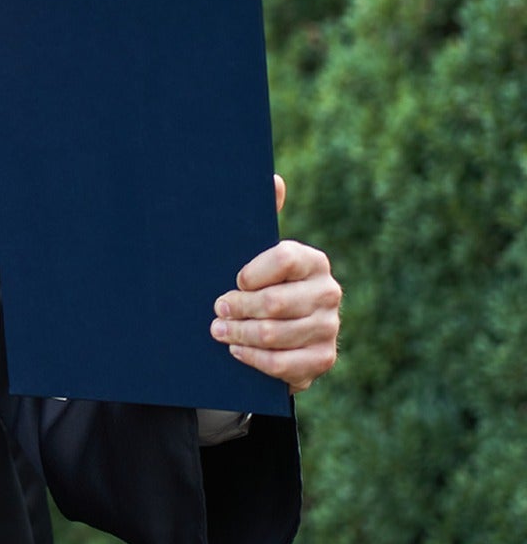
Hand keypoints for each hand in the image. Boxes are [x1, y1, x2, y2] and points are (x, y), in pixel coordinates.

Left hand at [210, 175, 340, 392]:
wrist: (277, 333)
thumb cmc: (259, 285)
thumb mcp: (256, 253)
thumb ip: (263, 217)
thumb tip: (273, 179)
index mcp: (313, 261)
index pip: (283, 258)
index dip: (252, 272)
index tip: (233, 280)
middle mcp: (328, 292)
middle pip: (275, 302)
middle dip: (237, 308)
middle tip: (216, 310)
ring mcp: (328, 328)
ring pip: (275, 334)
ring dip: (239, 334)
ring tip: (218, 331)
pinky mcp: (322, 359)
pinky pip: (283, 364)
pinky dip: (254, 359)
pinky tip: (237, 351)